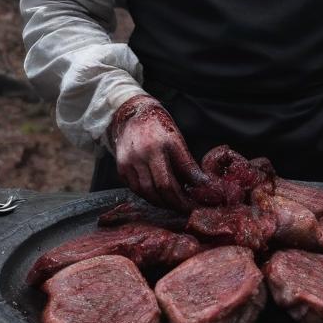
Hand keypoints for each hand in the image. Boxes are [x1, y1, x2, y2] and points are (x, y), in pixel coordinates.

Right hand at [109, 95, 205, 210]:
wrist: (133, 113)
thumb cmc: (159, 126)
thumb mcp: (177, 140)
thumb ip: (187, 164)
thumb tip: (201, 185)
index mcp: (161, 145)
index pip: (171, 182)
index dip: (183, 199)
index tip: (194, 206)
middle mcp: (143, 153)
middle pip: (158, 190)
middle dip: (174, 204)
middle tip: (185, 209)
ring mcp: (129, 161)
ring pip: (145, 192)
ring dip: (161, 202)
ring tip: (174, 203)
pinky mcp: (121, 167)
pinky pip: (135, 188)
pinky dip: (148, 194)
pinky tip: (158, 194)